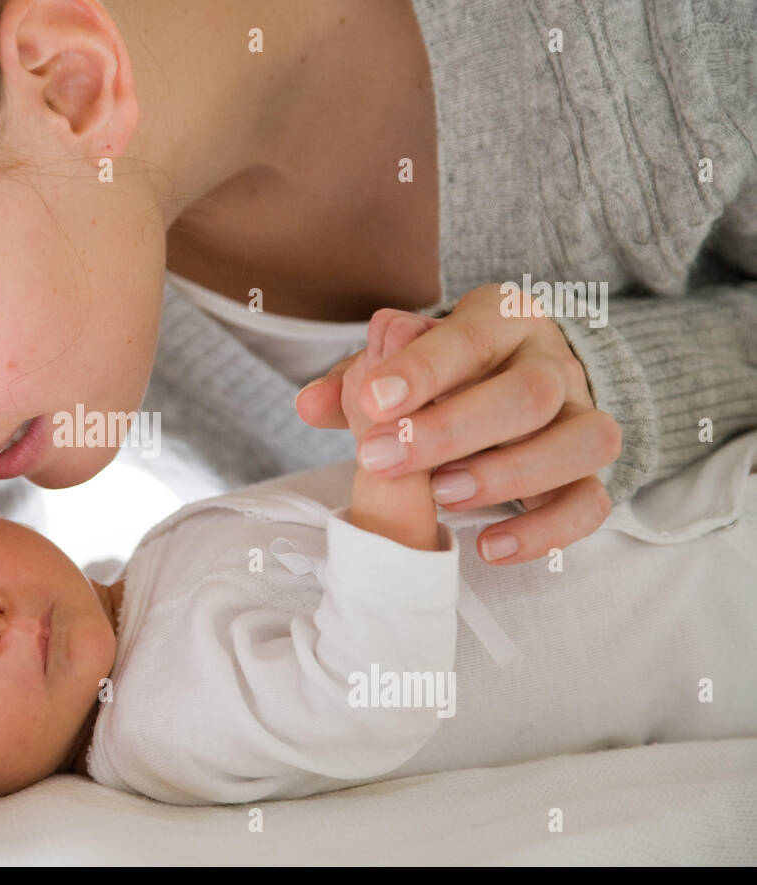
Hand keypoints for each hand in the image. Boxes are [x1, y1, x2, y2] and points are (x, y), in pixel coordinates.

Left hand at [297, 288, 620, 564]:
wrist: (519, 378)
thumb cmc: (444, 373)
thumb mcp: (399, 364)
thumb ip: (356, 382)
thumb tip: (309, 404)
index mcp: (500, 320)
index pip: (468, 338)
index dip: (421, 370)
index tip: (372, 401)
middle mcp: (552, 364)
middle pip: (529, 393)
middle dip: (451, 430)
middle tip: (380, 459)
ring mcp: (581, 417)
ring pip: (583, 441)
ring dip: (509, 475)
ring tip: (441, 496)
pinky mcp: (591, 472)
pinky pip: (593, 502)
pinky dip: (547, 531)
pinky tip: (490, 546)